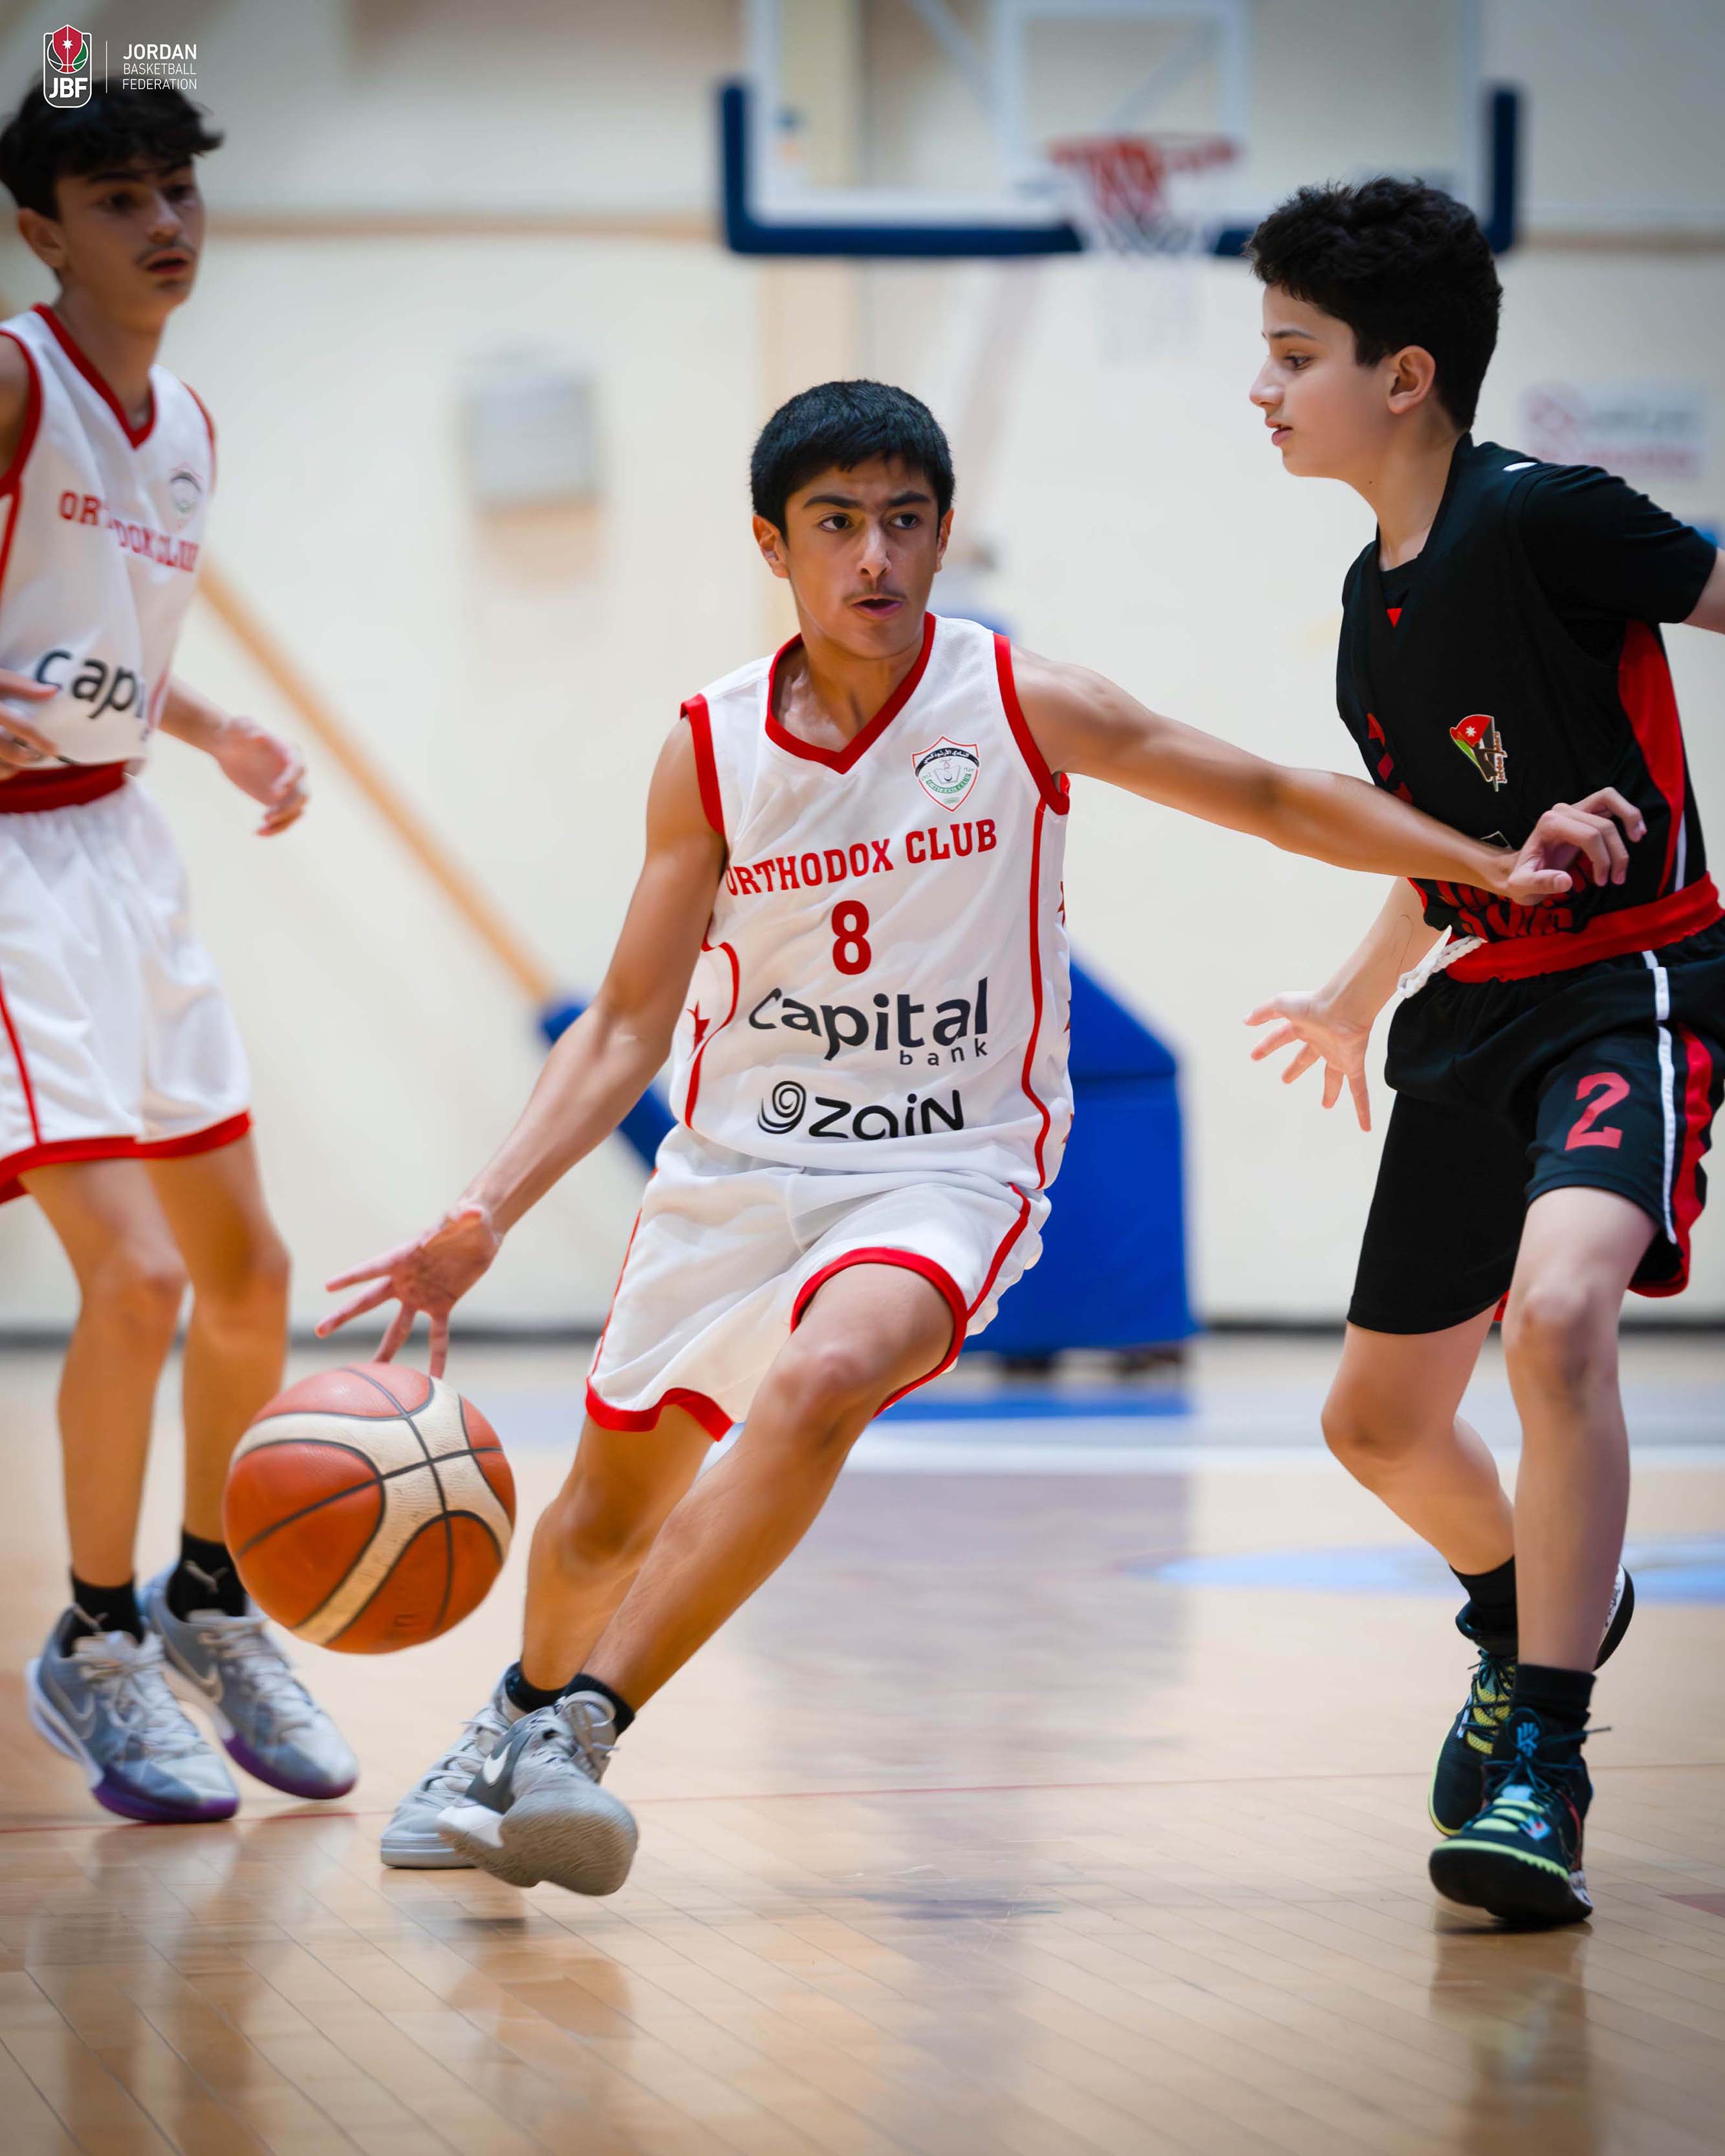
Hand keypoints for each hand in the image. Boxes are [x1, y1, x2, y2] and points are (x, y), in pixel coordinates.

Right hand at [0, 669, 59, 774]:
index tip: (55, 750)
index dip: (40, 741)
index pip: (20, 727)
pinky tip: (4, 765)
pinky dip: (0, 771)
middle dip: (26, 757)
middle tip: (35, 756)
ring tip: (16, 762)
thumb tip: (54, 691)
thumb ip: (21, 685)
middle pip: (9, 752)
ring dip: (10, 768)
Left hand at [211, 716, 307, 834]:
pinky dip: (274, 828)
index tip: (276, 792)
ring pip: (295, 812)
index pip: (298, 768)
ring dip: (282, 823)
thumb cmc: (235, 733)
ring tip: (261, 829)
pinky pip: (283, 819)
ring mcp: (288, 789)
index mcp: (290, 752)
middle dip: (287, 808)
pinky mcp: (277, 801)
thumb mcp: (239, 726)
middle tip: (267, 815)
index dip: (290, 781)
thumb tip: (259, 735)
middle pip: (302, 795)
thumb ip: (248, 727)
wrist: (228, 746)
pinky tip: (258, 832)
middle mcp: (294, 773)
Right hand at [317, 1201, 501, 1375]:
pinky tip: (436, 1378)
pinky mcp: (442, 1304)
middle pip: (369, 1300)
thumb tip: (470, 1210)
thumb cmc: (469, 1219)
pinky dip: (438, 1354)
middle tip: (320, 1332)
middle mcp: (406, 1279)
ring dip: (386, 1350)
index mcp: (404, 1256)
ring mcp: (421, 1295)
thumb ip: (464, 1215)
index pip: (373, 1268)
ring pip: (398, 1327)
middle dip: (344, 1315)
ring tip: (373, 1372)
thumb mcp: (467, 1217)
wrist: (481, 1233)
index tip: (328, 1286)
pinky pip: (438, 1334)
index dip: (352, 1277)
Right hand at [1245, 990, 1373, 1130]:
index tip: (1255, 1056)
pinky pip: (1359, 1090)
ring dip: (1331, 1091)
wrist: (1344, 1006)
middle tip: (1285, 1080)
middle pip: (1306, 1058)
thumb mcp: (1281, 1005)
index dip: (1267, 1046)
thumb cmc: (1313, 1004)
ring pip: (1334, 1077)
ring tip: (1327, 1105)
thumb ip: (1263, 1012)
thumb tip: (1245, 1020)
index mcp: (1303, 1027)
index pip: (1281, 1037)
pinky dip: (1363, 1109)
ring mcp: (1338, 1054)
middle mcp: (1320, 1041)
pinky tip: (1366, 1126)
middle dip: (1296, 1068)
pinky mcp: (1353, 1064)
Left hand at [1500, 788, 1644, 903]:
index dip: (1602, 859)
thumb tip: (1565, 881)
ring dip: (1630, 823)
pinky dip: (1627, 813)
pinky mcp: (1584, 812)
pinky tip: (1637, 831)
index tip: (1602, 882)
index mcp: (1549, 824)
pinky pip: (1610, 802)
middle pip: (1604, 824)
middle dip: (1617, 854)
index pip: (1589, 835)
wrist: (1520, 870)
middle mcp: (1561, 810)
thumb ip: (1539, 884)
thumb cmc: (1522, 879)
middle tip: (1617, 879)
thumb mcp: (1522, 887)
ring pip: (1611, 803)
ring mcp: (1573, 808)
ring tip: (1638, 842)